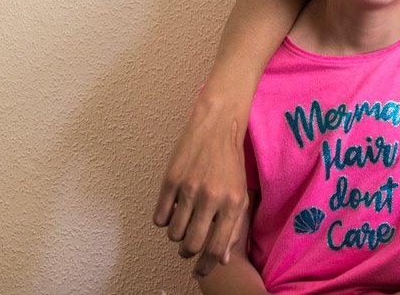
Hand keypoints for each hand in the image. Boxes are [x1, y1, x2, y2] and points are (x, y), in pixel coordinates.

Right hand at [152, 109, 248, 275]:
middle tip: (188, 249)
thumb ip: (233, 228)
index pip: (216, 249)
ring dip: (177, 235)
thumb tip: (221, 259)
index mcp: (232, 204)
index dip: (206, 266)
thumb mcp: (240, 195)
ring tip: (183, 223)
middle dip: (188, 253)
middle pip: (191, 245)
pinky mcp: (170, 180)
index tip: (200, 273)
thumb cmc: (230, 163)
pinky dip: (164, 220)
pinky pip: (160, 217)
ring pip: (173, 234)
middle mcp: (211, 198)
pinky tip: (173, 210)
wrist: (217, 127)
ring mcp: (189, 189)